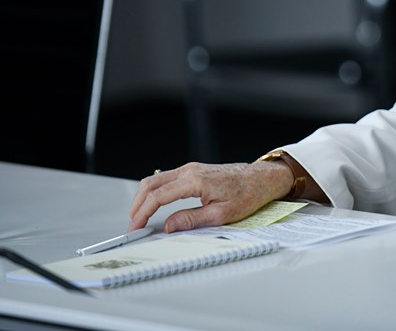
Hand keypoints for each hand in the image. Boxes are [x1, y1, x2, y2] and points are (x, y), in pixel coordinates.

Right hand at [128, 161, 294, 232]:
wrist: (262, 178)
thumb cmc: (248, 194)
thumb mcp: (221, 215)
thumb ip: (192, 220)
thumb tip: (169, 226)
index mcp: (196, 181)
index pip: (159, 196)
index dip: (143, 212)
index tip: (136, 225)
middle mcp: (191, 170)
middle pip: (151, 183)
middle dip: (138, 203)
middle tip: (134, 223)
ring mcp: (192, 168)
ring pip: (157, 178)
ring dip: (145, 196)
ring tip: (141, 215)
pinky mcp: (194, 170)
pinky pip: (167, 178)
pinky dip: (156, 190)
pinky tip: (155, 204)